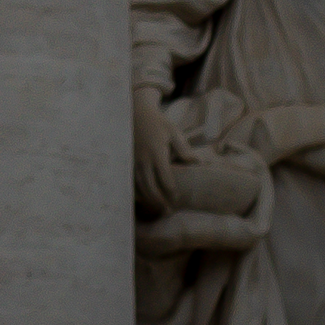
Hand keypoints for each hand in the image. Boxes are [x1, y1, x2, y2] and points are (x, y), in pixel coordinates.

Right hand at [132, 86, 180, 214]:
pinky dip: (136, 192)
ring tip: (156, 209)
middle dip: (159, 201)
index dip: (172, 192)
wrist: (135, 112)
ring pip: (139, 186)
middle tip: (167, 212)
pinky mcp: (126, 161)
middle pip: (150, 187)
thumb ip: (185, 150)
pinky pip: (130, 181)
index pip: (165, 179)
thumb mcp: (174, 133)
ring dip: (147, 200)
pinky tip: (143, 199)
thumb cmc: (158, 123)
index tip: (178, 200)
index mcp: (157, 154)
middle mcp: (143, 160)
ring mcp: (132, 161)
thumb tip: (198, 164)